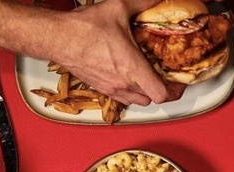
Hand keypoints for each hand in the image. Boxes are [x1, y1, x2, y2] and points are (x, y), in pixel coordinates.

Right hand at [50, 0, 185, 105]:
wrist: (55, 37)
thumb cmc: (83, 28)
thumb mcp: (118, 9)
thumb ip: (142, 3)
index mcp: (132, 68)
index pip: (162, 94)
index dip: (175, 91)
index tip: (179, 83)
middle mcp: (123, 83)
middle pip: (151, 98)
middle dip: (162, 89)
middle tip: (166, 77)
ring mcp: (110, 88)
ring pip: (137, 100)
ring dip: (145, 92)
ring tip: (148, 77)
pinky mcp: (99, 87)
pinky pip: (121, 97)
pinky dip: (129, 91)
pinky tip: (128, 76)